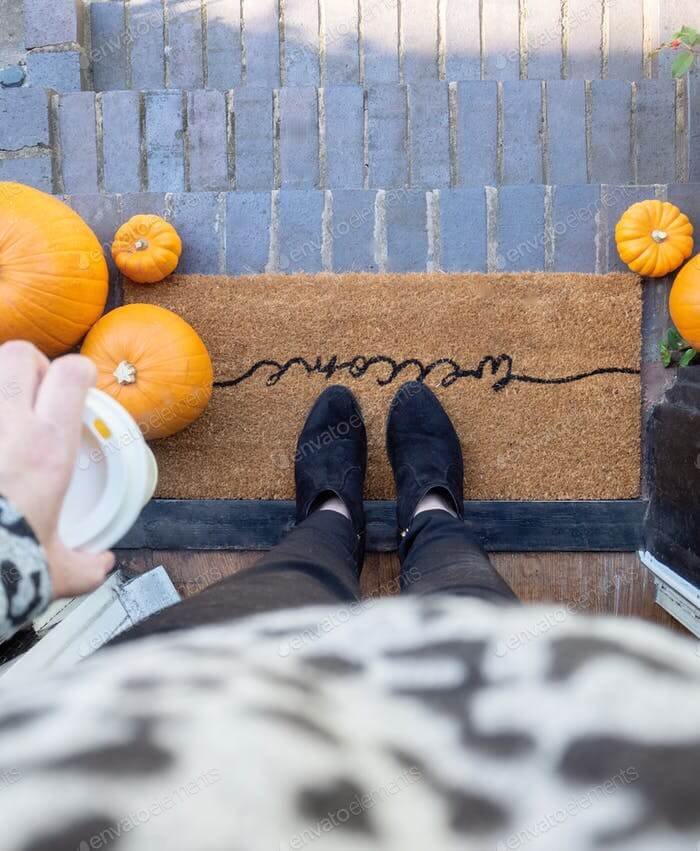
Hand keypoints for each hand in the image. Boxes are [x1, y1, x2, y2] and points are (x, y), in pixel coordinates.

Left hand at [0, 341, 114, 598]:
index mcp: (48, 449)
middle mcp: (8, 427)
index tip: (80, 384)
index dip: (78, 371)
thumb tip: (101, 564)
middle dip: (30, 366)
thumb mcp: (55, 570)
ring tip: (7, 421)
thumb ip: (83, 565)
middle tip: (35, 394)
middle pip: (19, 355)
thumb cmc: (4, 565)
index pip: (70, 375)